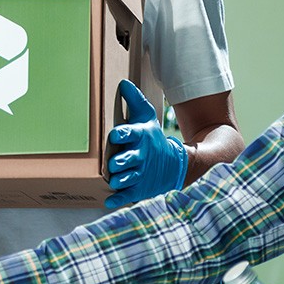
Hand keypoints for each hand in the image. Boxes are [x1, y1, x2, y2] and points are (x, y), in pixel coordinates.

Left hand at [106, 79, 187, 208]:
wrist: (174, 164)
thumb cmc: (153, 139)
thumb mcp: (146, 118)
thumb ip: (134, 102)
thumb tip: (123, 83)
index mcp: (140, 138)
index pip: (130, 133)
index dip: (123, 134)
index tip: (114, 135)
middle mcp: (139, 157)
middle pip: (129, 159)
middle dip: (122, 161)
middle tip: (114, 162)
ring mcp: (139, 174)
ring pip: (128, 177)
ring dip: (121, 179)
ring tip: (114, 180)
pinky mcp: (138, 189)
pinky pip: (128, 195)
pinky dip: (119, 199)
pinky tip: (109, 201)